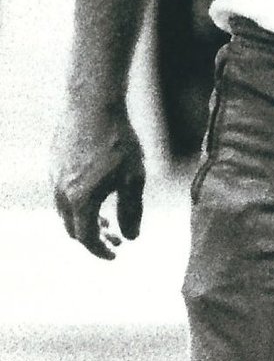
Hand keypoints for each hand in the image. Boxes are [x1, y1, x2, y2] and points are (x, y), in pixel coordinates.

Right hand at [52, 98, 146, 260]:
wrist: (91, 105)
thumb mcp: (133, 177)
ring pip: (66, 212)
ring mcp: (53, 179)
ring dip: (86, 221)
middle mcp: (60, 193)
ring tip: (109, 220)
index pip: (87, 238)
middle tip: (116, 239)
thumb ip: (132, 210)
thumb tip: (132, 237)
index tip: (116, 255)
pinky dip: (78, 205)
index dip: (101, 251)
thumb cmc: (118, 140)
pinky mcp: (52, 167)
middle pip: (74, 228)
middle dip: (95, 238)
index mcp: (79, 200)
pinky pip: (62, 195)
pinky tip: (97, 196)